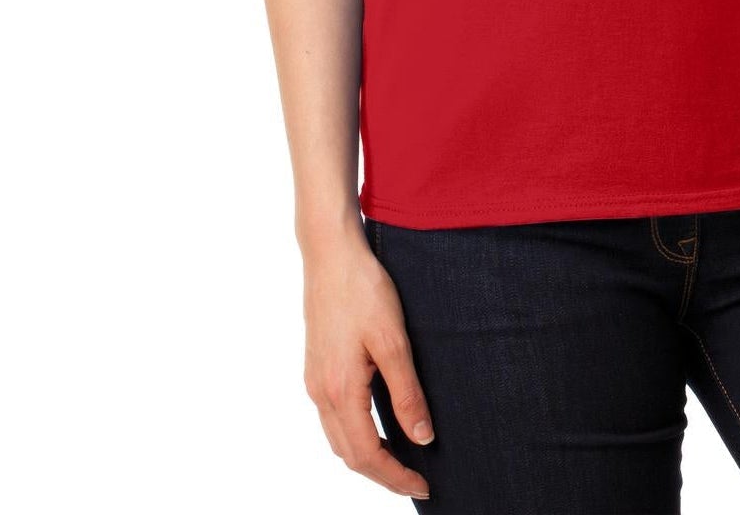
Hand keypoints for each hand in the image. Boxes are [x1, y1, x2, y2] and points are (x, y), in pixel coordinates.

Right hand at [301, 219, 433, 499]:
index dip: (395, 477)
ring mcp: (315, 381)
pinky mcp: (316, 367)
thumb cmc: (362, 289)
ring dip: (367, 456)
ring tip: (400, 459)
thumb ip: (407, 392)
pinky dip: (355, 434)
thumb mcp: (393, 340)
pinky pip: (333, 418)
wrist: (330, 254)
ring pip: (338, 439)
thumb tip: (422, 437)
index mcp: (341, 390)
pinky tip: (376, 425)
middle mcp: (321, 392)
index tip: (424, 486)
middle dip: (382, 474)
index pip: (367, 455)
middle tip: (416, 479)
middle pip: (349, 455)